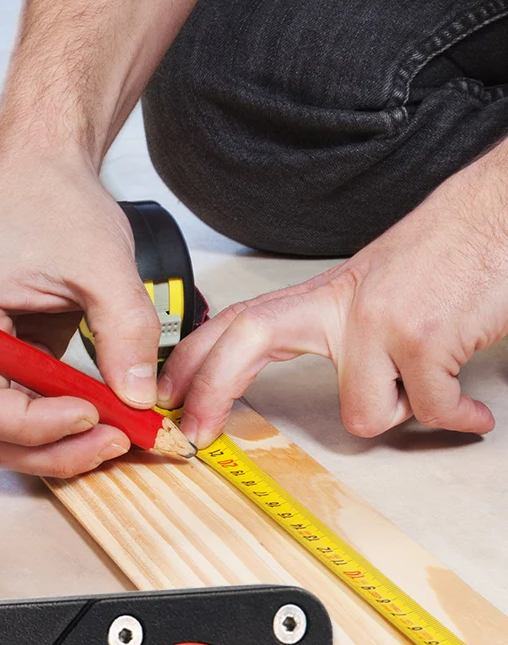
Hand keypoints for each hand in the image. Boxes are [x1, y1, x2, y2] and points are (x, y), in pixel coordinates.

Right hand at [0, 153, 160, 476]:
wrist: (42, 172)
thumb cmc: (52, 200)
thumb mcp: (102, 260)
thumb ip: (124, 330)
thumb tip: (139, 399)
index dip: (38, 426)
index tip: (96, 413)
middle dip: (53, 449)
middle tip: (117, 440)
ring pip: (6, 436)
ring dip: (60, 447)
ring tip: (118, 434)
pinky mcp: (2, 363)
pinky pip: (25, 413)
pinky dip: (64, 426)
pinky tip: (107, 419)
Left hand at [159, 142, 507, 447]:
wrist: (506, 211)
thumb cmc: (448, 252)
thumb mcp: (371, 288)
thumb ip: (333, 329)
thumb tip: (304, 378)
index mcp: (325, 296)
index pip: (239, 321)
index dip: (194, 358)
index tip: (170, 395)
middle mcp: (342, 305)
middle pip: (245, 340)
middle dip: (210, 389)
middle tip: (196, 434)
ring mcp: (379, 321)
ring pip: (364, 413)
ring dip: (403, 413)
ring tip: (432, 386)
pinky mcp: (424, 337)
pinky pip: (430, 411)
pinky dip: (456, 416)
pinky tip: (470, 407)